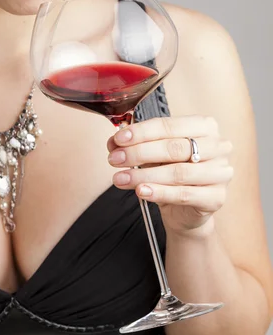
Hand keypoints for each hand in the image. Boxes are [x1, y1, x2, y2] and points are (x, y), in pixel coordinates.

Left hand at [107, 116, 233, 235]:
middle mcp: (218, 146)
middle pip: (174, 147)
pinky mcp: (217, 198)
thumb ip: (137, 145)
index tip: (118, 139)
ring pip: (178, 172)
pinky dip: (159, 192)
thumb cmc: (172, 171)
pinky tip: (141, 191)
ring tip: (120, 178)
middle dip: (139, 153)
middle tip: (115, 159)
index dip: (141, 132)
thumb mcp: (154, 154)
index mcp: (204, 126)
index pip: (169, 125)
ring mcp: (221, 172)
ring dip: (144, 175)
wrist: (187, 209)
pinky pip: (184, 194)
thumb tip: (114, 142)